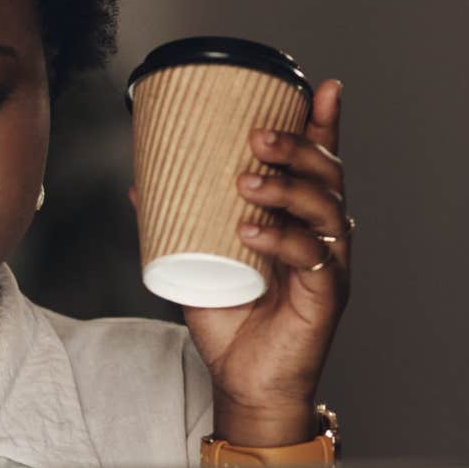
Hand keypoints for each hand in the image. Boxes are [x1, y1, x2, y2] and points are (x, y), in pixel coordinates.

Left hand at [180, 79, 351, 445]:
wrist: (244, 380)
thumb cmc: (231, 320)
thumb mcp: (197, 260)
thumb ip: (176, 222)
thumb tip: (138, 182)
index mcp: (301, 220)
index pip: (320, 164)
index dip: (324, 125)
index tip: (323, 87)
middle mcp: (325, 236)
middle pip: (328, 178)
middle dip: (298, 148)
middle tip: (257, 136)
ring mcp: (330, 265)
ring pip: (326, 211)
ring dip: (287, 188)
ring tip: (246, 180)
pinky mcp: (327, 296)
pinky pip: (314, 258)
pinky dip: (282, 240)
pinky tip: (251, 231)